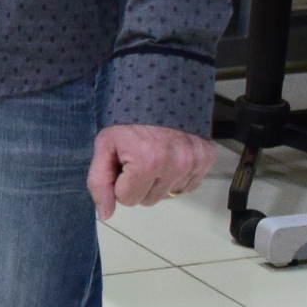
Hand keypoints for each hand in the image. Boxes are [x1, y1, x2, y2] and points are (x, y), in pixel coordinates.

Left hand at [87, 124, 217, 217]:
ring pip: (168, 194)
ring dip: (158, 180)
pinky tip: (169, 156)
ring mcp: (194, 162)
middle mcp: (176, 165)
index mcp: (148, 162)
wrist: (158, 92)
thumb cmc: (127, 120)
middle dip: (139, 183)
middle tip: (137, 157)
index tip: (122, 162)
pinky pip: (187, 186)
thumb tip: (106, 215)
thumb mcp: (105, 146)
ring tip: (154, 154)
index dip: (120, 183)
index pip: (128, 200)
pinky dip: (176, 176)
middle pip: (149, 200)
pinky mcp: (207, 158)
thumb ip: (100, 181)